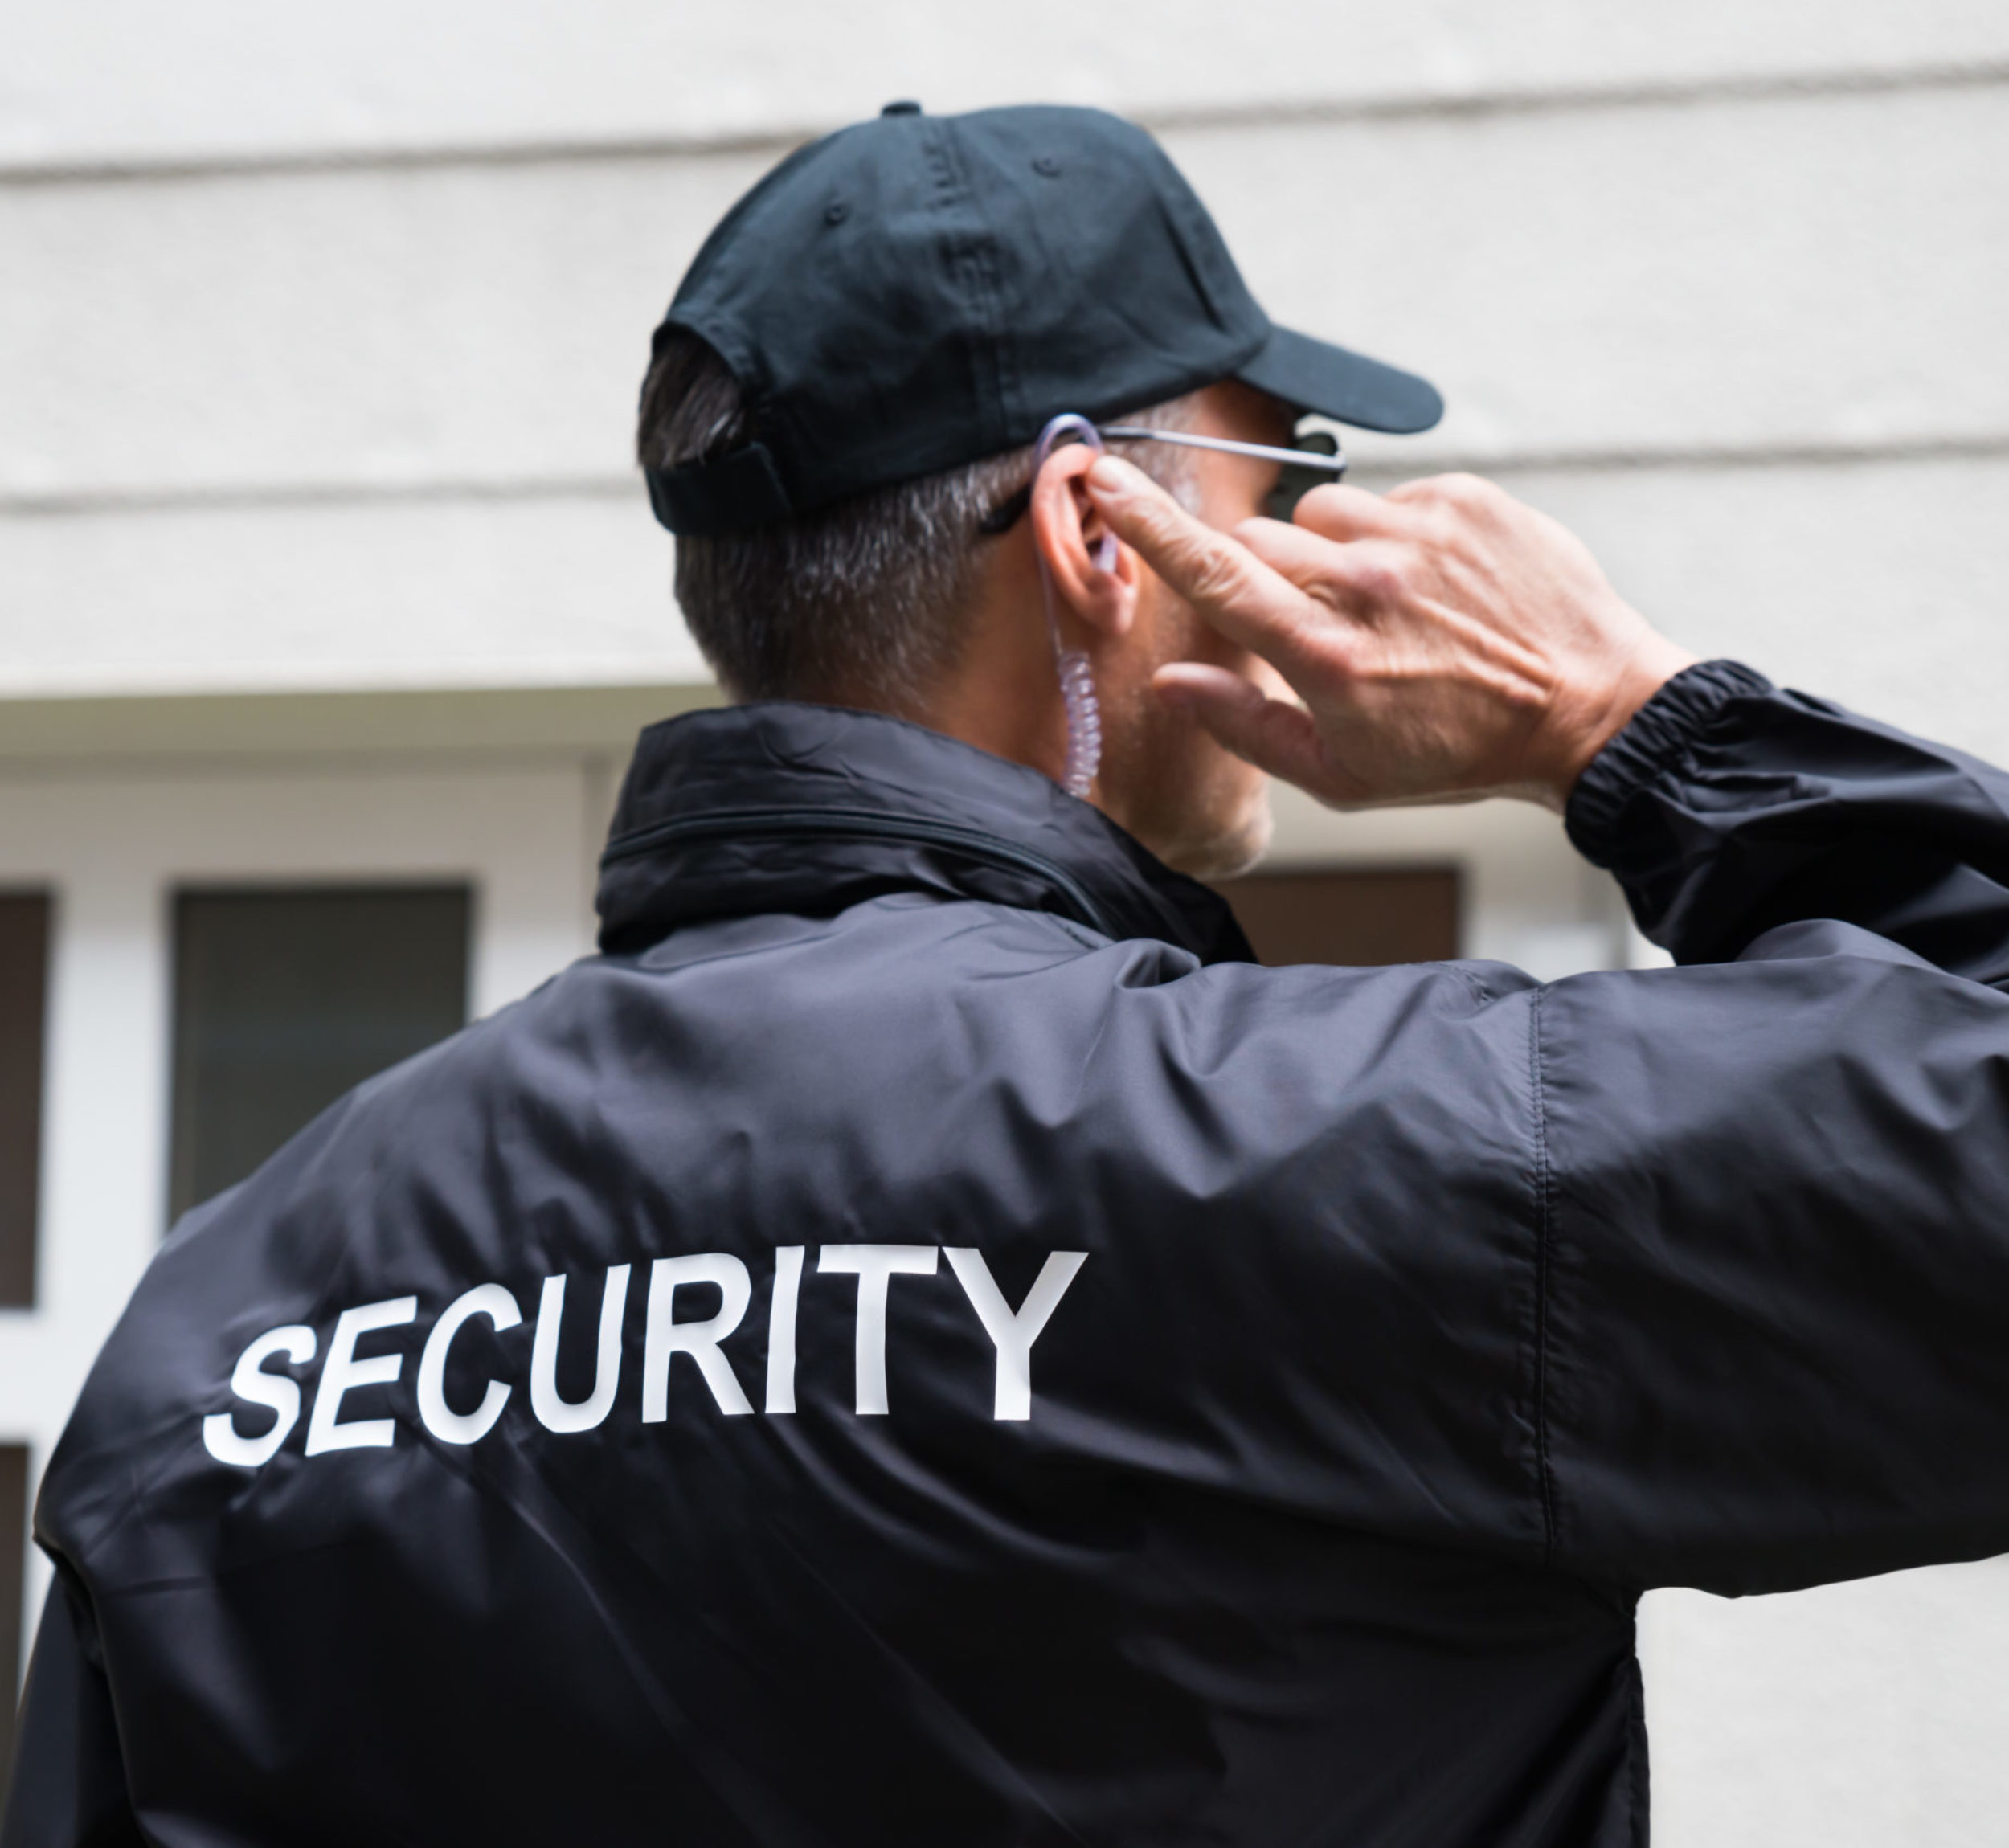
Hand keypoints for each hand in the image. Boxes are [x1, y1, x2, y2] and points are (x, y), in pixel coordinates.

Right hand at [1084, 458, 1696, 810]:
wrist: (1588, 712)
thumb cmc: (1455, 754)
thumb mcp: (1340, 775)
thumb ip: (1244, 725)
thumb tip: (1170, 684)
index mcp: (1324, 655)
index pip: (1213, 573)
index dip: (1148, 524)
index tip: (1105, 477)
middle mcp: (1366, 584)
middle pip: (1257, 541)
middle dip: (1265, 577)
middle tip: (1315, 625)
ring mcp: (1419, 533)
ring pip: (1320, 514)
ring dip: (1330, 553)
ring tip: (1385, 605)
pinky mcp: (1465, 499)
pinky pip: (1389, 497)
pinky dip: (1395, 536)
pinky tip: (1434, 585)